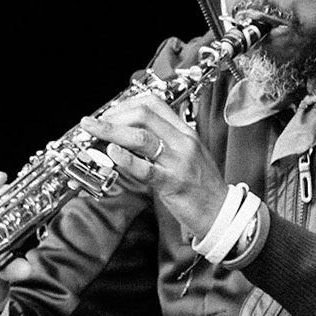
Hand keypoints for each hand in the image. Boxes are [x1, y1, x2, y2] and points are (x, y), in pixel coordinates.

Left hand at [77, 96, 228, 240]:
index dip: (126, 104)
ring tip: (93, 131)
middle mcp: (182, 142)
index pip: (154, 104)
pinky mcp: (173, 184)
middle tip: (94, 124)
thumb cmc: (202, 185)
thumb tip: (128, 136)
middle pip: (144, 115)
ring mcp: (178, 162)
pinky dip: (127, 159)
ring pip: (141, 138)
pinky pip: (147, 169)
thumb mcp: (185, 155)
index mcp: (184, 132)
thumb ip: (162, 142)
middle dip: (113, 116)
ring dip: (111, 131)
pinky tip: (113, 153)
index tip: (109, 112)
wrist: (222, 212)